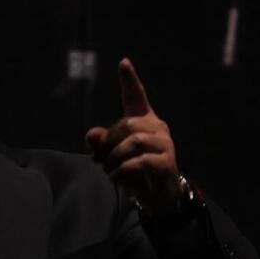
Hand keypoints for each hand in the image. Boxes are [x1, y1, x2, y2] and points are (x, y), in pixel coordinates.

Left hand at [85, 58, 181, 214]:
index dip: (130, 80)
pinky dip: (123, 170)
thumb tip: (92, 135)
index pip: (137, 96)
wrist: (158, 196)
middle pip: (128, 124)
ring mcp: (165, 144)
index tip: (123, 62)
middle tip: (98, 159)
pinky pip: (141, 161)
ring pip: (134, 141)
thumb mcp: (112, 155)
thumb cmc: (134, 170)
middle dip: (108, 142)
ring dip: (114, 157)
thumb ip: (100, 143)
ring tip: (107, 169)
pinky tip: (115, 177)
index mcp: (144, 120)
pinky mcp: (167, 163)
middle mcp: (157, 128)